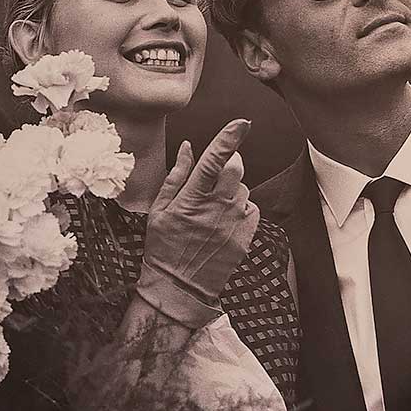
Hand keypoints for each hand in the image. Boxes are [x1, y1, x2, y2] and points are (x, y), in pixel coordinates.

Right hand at [136, 120, 258, 328]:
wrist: (179, 287)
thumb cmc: (163, 247)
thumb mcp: (159, 210)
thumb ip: (176, 176)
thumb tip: (187, 147)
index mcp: (192, 199)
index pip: (215, 160)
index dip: (229, 137)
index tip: (241, 123)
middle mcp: (217, 209)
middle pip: (237, 168)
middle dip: (229, 163)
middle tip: (214, 175)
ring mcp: (234, 224)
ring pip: (243, 190)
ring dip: (232, 190)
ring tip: (212, 209)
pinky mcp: (246, 237)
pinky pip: (251, 210)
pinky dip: (240, 209)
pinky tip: (224, 221)